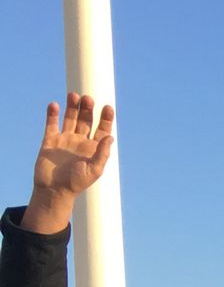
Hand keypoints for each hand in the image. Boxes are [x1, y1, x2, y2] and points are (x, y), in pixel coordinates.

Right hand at [23, 95, 113, 233]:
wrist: (54, 190)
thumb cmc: (76, 183)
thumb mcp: (94, 170)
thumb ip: (102, 153)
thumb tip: (110, 136)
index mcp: (93, 148)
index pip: (102, 129)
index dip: (106, 118)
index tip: (108, 107)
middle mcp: (80, 141)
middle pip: (86, 120)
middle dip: (88, 109)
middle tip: (88, 98)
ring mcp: (65, 139)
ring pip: (69, 118)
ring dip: (72, 107)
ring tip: (74, 95)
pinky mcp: (49, 140)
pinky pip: (51, 124)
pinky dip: (52, 114)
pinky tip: (55, 105)